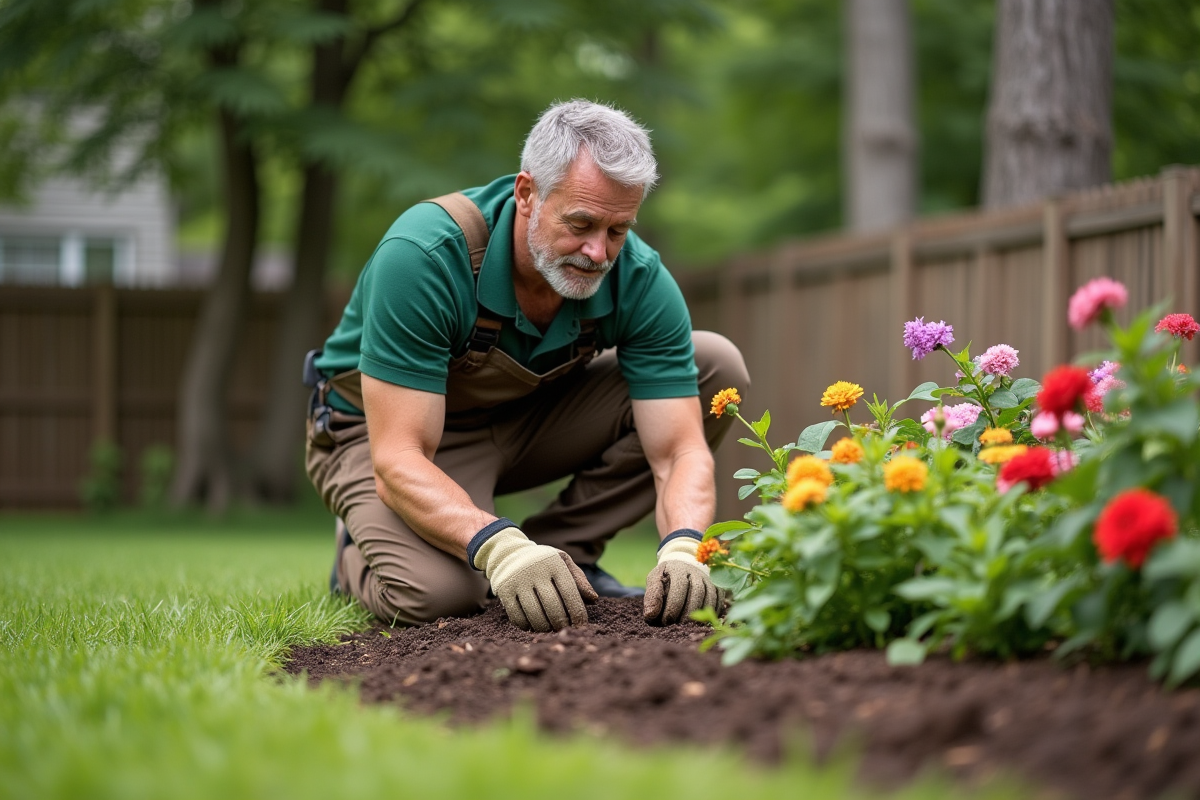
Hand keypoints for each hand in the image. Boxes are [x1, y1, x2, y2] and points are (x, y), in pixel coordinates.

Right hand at [470, 520, 597, 631]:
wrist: (508, 553)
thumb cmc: (543, 562)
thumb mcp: (562, 562)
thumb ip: (578, 578)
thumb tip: (593, 599)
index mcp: (553, 562)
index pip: (569, 591)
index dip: (577, 612)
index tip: (581, 626)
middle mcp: (534, 570)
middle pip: (552, 606)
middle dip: (561, 623)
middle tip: (564, 630)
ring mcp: (517, 580)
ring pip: (534, 614)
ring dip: (544, 627)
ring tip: (550, 629)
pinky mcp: (503, 591)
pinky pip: (517, 617)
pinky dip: (527, 626)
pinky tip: (533, 626)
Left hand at [643, 530, 719, 625]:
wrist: (685, 563)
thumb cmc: (667, 576)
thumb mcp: (655, 579)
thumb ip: (651, 596)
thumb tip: (650, 616)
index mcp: (678, 568)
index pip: (679, 587)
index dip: (673, 606)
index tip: (665, 621)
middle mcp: (697, 571)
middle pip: (697, 593)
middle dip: (687, 613)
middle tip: (677, 625)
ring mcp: (709, 579)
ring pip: (709, 598)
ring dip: (699, 615)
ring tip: (687, 626)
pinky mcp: (718, 587)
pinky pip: (719, 602)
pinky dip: (711, 614)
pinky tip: (700, 621)